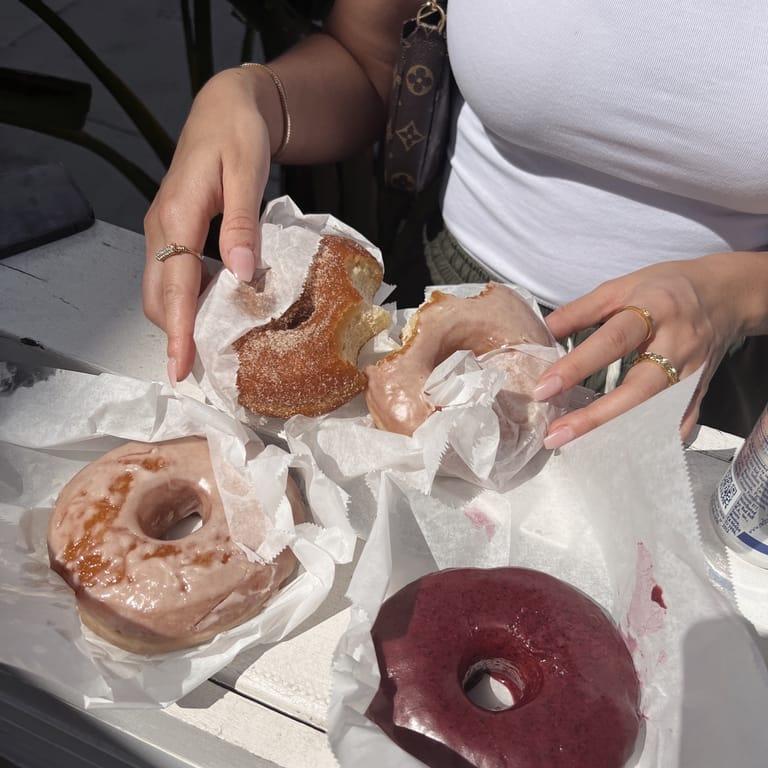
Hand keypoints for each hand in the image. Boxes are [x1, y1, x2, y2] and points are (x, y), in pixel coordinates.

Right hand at [142, 67, 275, 383]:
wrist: (224, 107)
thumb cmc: (238, 135)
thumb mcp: (247, 173)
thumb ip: (241, 224)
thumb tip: (241, 275)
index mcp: (177, 216)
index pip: (175, 285)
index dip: (179, 330)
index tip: (180, 368)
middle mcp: (161, 229)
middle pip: (158, 296)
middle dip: (175, 335)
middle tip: (202, 370)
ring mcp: (163, 231)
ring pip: (160, 290)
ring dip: (179, 321)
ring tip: (209, 349)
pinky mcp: (172, 232)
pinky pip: (171, 277)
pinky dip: (187, 301)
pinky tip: (214, 310)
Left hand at [533, 253, 757, 448]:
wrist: (726, 295)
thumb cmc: (664, 290)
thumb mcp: (620, 287)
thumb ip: (580, 311)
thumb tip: (540, 332)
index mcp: (653, 310)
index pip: (612, 340)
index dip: (577, 366)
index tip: (544, 389)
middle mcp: (677, 344)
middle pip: (639, 389)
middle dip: (596, 417)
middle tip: (556, 435)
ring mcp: (693, 373)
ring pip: (658, 414)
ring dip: (618, 435)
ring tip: (578, 448)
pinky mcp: (701, 393)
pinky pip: (677, 424)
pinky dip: (651, 442)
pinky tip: (621, 453)